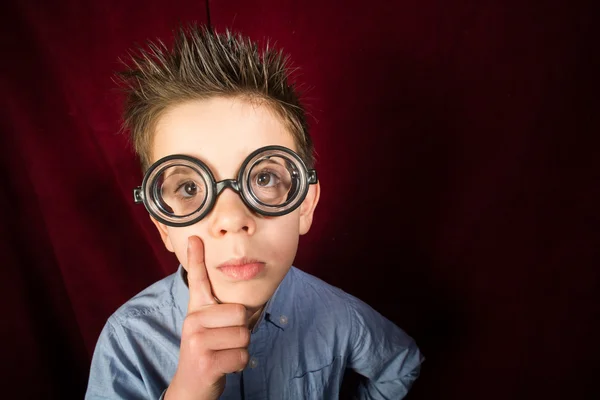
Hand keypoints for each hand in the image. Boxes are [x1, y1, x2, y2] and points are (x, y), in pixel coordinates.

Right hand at [165, 236, 249, 399]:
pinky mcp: (205, 361)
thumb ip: (223, 312)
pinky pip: (242, 356)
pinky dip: (239, 364)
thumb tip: (249, 301)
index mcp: (196, 311)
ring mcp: (196, 341)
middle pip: (241, 313)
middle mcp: (192, 321)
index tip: (195, 237)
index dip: (197, 258)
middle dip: (242, 331)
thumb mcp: (211, 329)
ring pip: (244, 335)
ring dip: (240, 349)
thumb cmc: (208, 353)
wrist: (191, 387)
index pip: (197, 280)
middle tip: (226, 341)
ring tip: (223, 353)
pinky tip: (223, 366)